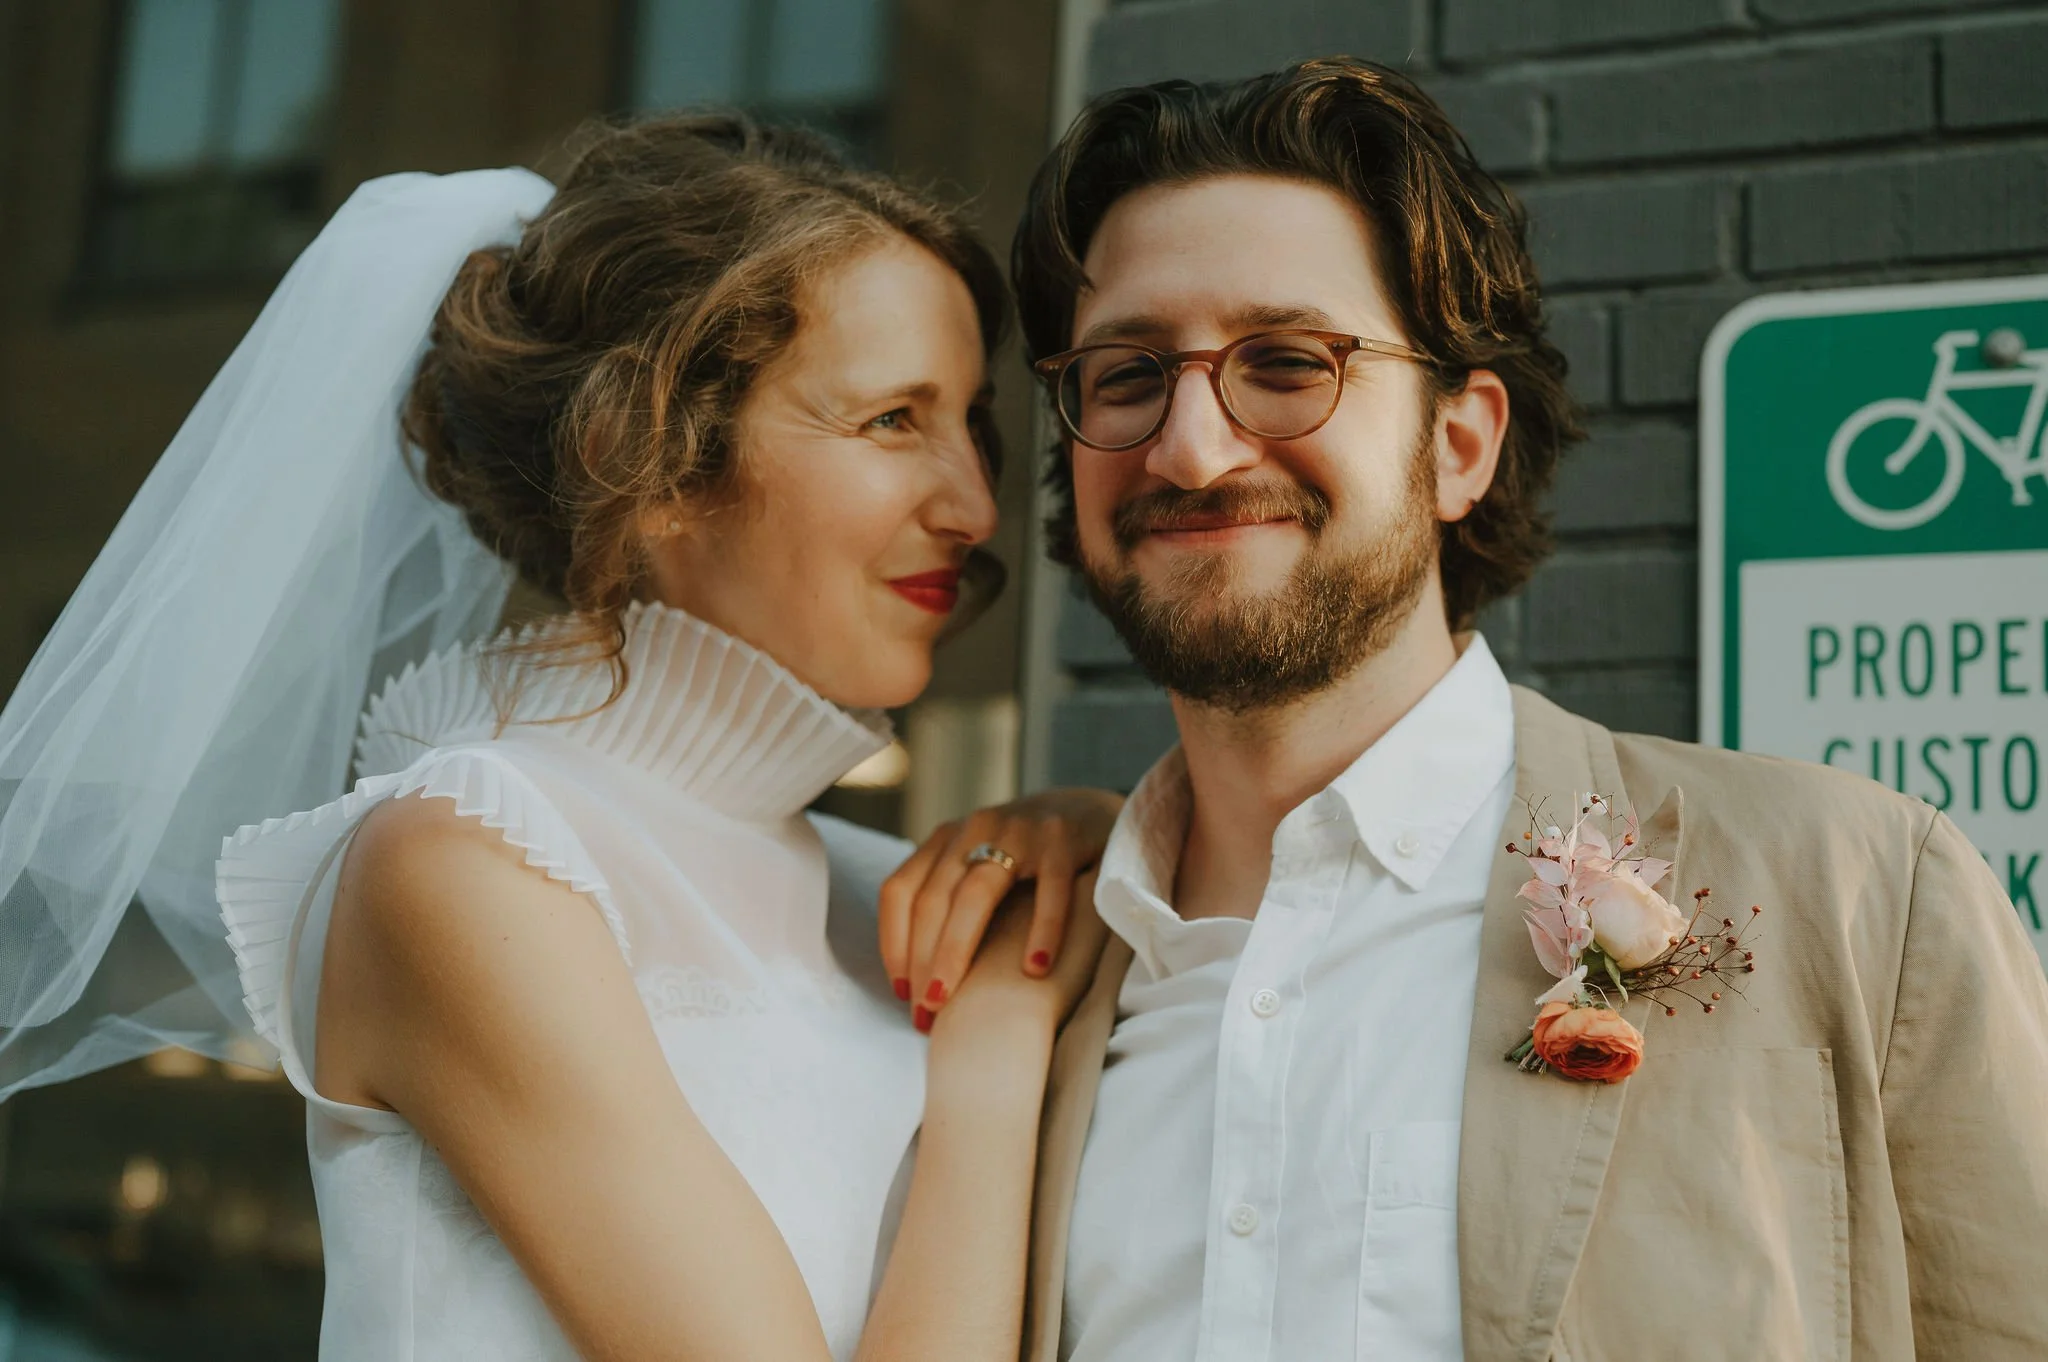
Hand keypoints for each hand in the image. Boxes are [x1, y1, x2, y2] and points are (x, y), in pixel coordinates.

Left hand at [878, 788, 1121, 1030]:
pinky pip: (1049, 891)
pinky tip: (1036, 968)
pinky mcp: (1064, 841)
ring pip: (977, 893)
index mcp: (948, 838)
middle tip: (925, 1013)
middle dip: (923, 961)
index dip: (893, 943)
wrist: (1094, 812)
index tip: (902, 992)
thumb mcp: (980, 866)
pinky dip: (1042, 930)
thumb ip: (949, 899)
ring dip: (957, 950)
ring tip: (951, 999)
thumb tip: (914, 976)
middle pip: (934, 899)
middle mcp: (976, 829)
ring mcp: (1020, 831)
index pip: (900, 890)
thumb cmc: (1029, 859)